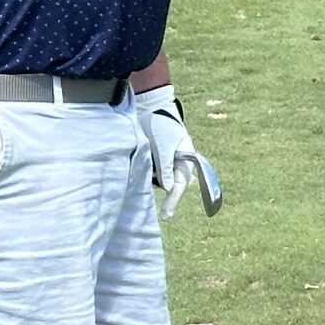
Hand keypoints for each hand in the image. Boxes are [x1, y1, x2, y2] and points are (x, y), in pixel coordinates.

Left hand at [133, 84, 215, 219]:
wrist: (149, 107)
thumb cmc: (161, 125)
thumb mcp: (164, 145)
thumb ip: (166, 167)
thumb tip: (170, 188)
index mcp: (186, 159)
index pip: (181, 184)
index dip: (174, 201)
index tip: (166, 216)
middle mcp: (177, 163)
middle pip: (174, 187)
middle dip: (169, 200)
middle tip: (164, 217)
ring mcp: (166, 163)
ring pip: (161, 181)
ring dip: (154, 186)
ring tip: (149, 182)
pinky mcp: (154, 161)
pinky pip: (151, 174)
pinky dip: (146, 178)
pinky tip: (138, 177)